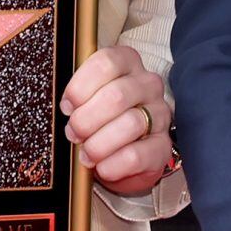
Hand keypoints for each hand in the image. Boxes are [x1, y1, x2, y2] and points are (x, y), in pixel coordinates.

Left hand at [61, 45, 173, 195]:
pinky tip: (102, 167)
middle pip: (116, 95)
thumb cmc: (100, 119)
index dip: (81, 87)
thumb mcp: (88, 99)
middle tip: (73, 133)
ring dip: (99, 144)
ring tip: (86, 154)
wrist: (122, 155)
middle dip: (87, 120)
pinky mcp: (163, 145)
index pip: (106, 63)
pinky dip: (113, 165)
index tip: (67, 107)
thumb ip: (78, 96)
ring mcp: (159, 113)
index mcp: (127, 63)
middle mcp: (147, 84)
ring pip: (130, 124)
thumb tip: (67, 108)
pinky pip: (137, 155)